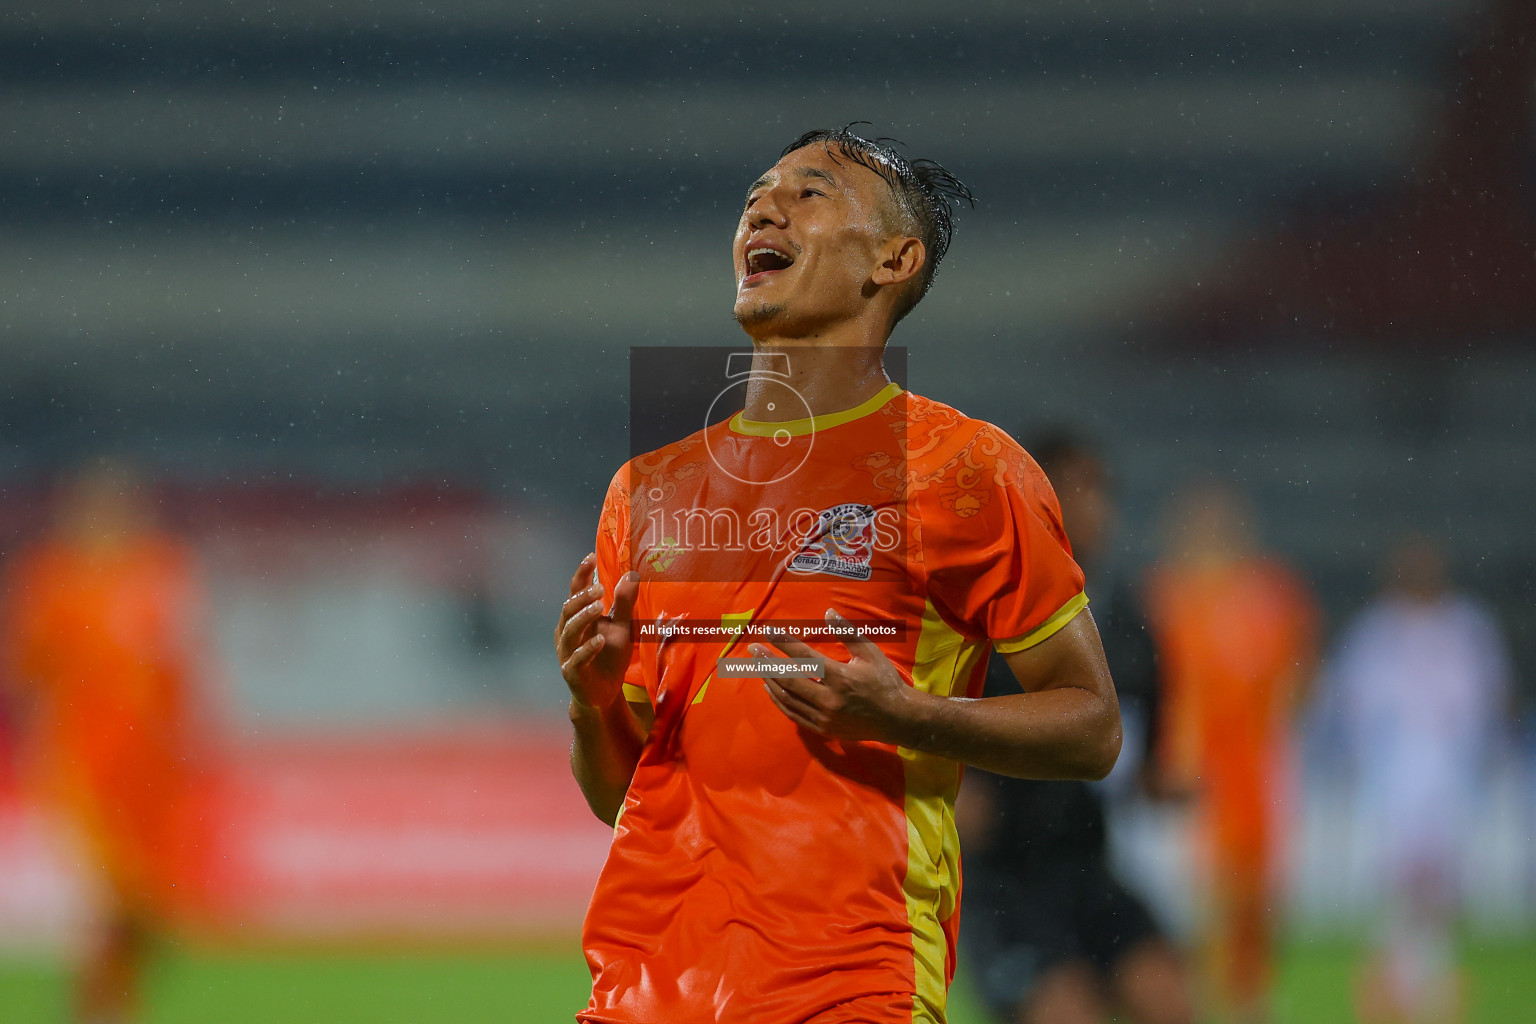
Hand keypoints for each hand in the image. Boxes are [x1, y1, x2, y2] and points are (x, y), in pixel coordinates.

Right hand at [555, 553, 638, 710]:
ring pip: (570, 631)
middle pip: (568, 609)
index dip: (581, 575)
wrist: (603, 694)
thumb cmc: (609, 657)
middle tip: (600, 588)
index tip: (590, 557)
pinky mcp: (573, 673)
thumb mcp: (622, 627)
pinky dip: (588, 648)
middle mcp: (567, 633)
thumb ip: (624, 603)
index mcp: (576, 619)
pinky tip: (600, 639)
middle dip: (582, 597)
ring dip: (584, 617)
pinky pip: (577, 659)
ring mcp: (568, 653)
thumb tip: (631, 574)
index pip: (575, 592)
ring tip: (599, 607)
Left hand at [751, 608, 919, 741]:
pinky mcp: (823, 729)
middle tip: (753, 649)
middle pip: (789, 679)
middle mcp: (829, 699)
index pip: (804, 656)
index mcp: (840, 678)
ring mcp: (824, 717)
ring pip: (788, 698)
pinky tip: (771, 689)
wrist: (897, 719)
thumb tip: (828, 612)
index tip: (769, 631)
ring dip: (771, 681)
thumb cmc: (884, 682)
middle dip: (768, 662)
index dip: (784, 642)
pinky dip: (779, 701)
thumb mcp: (870, 653)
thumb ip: (847, 632)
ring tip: (759, 667)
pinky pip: (794, 714)